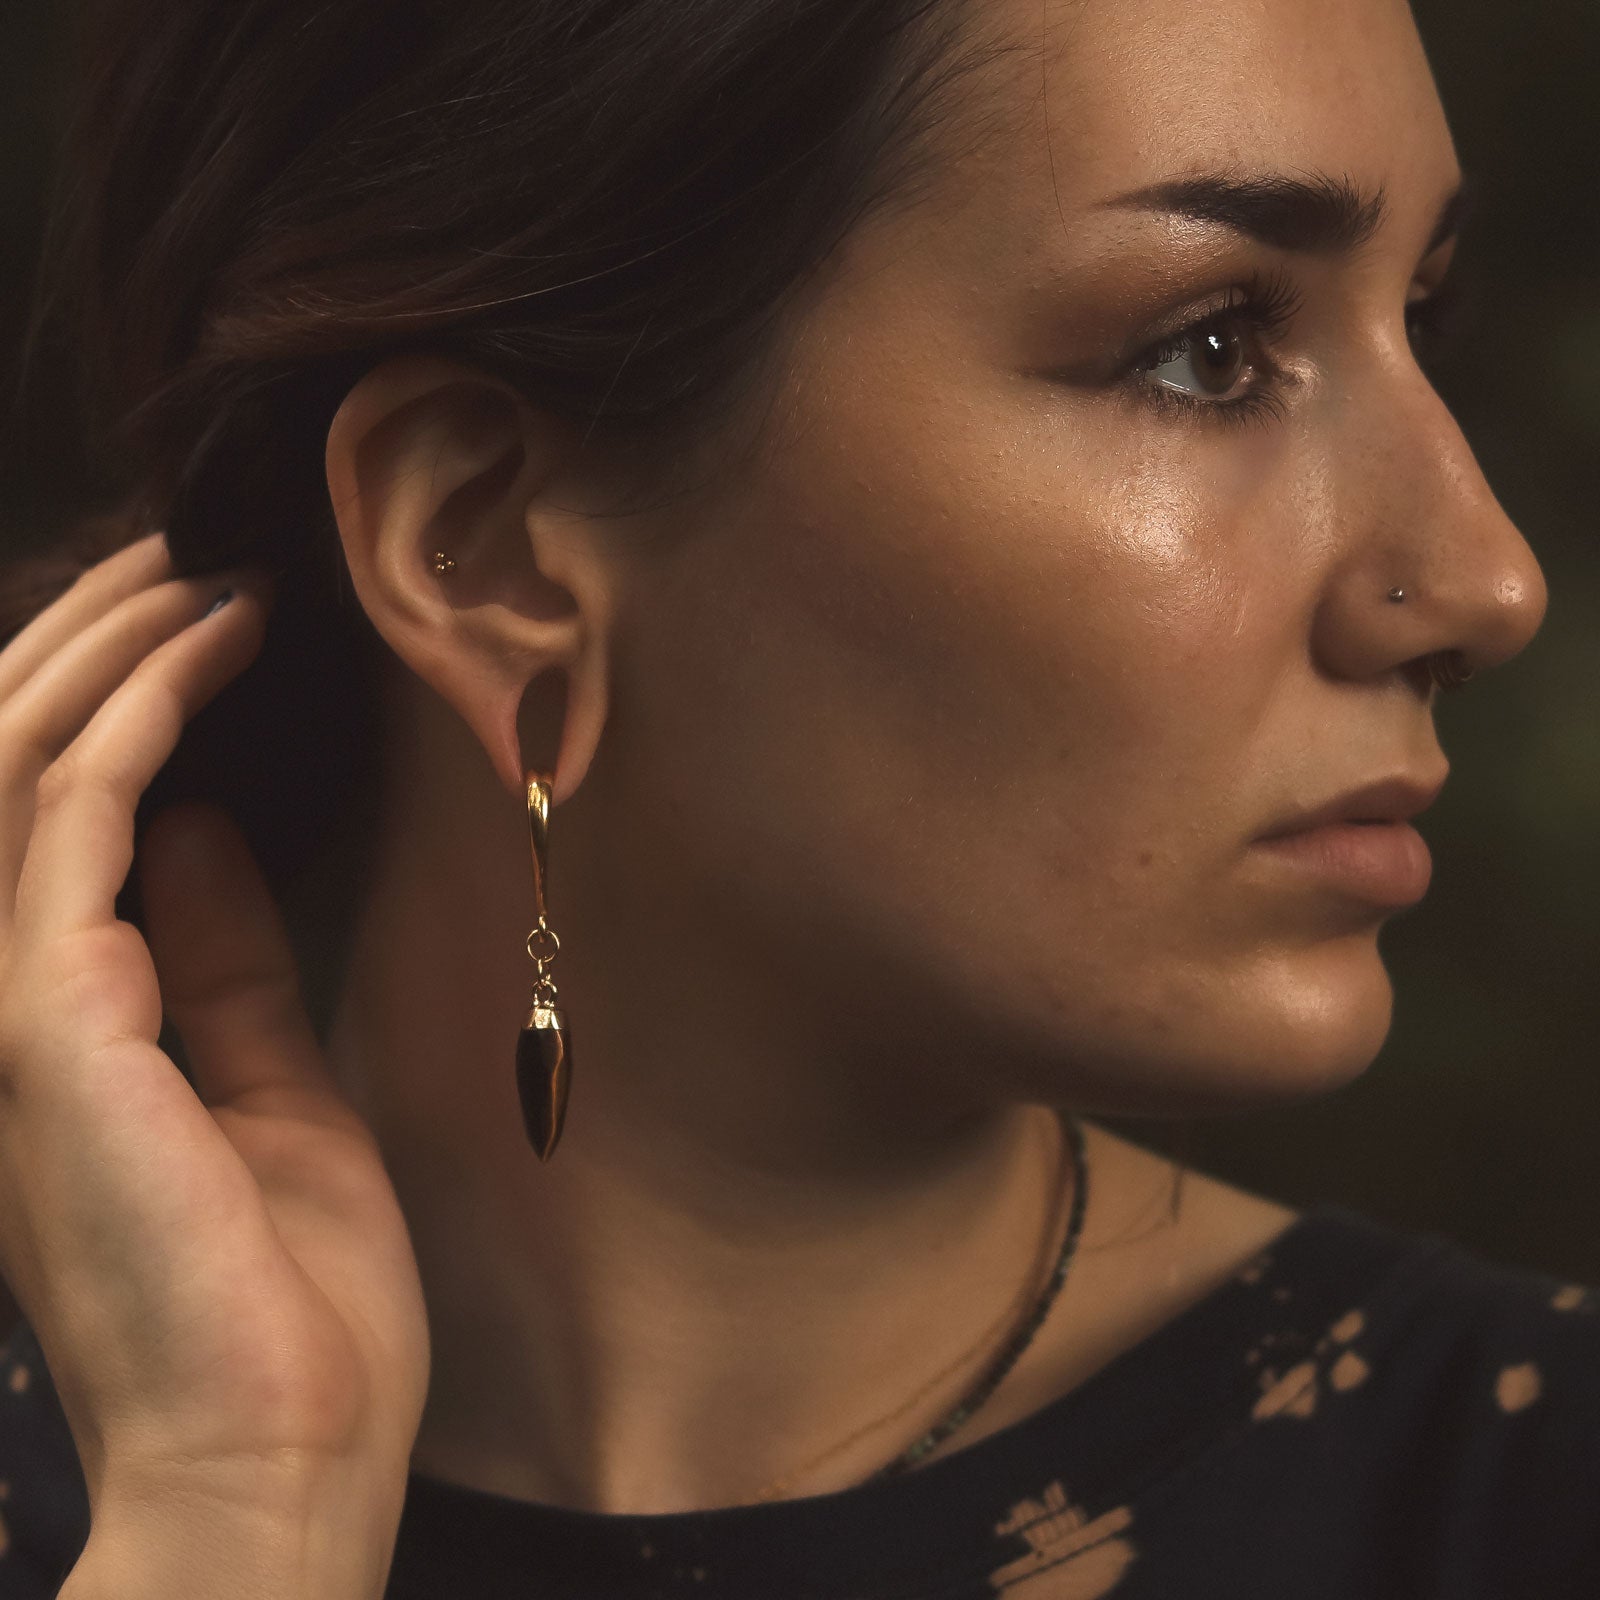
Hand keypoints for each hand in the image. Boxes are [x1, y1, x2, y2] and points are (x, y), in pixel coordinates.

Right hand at [0, 532, 428, 1546]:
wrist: (281, 1452)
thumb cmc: (284, 1298)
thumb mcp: (267, 1086)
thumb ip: (220, 961)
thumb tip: (197, 833)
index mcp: (49, 1032)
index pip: (41, 822)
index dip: (107, 703)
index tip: (202, 623)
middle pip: (9, 767)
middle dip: (92, 645)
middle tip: (188, 558)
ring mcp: (7, 1008)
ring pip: (18, 762)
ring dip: (109, 646)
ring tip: (207, 571)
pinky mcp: (47, 1018)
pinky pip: (78, 811)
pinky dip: (142, 707)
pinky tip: (217, 641)